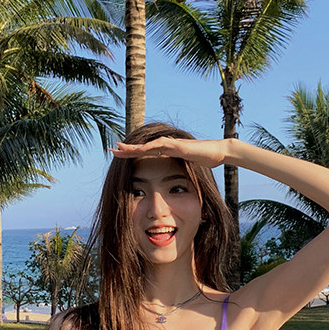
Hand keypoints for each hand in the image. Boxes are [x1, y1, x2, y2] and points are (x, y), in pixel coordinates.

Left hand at [111, 136, 226, 168]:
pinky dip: (148, 147)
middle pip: (141, 148)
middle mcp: (166, 146)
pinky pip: (160, 146)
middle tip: (110, 150)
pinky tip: (138, 149)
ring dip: (133, 147)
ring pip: (147, 145)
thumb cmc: (204, 161)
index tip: (117, 157)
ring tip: (119, 148)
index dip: (131, 155)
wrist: (218, 152)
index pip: (144, 154)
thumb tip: (174, 185)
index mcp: (165, 152)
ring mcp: (171, 144)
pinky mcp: (177, 145)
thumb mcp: (187, 169)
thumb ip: (178, 172)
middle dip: (125, 150)